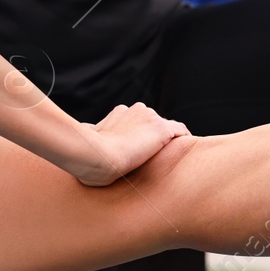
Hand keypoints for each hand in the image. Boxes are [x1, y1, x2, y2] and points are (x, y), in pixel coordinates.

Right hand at [73, 103, 189, 186]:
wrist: (97, 157)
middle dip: (153, 138)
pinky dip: (184, 139)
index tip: (140, 150)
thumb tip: (84, 132)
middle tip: (156, 159)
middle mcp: (136, 110)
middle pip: (152, 123)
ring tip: (170, 160)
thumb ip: (93, 135)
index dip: (139, 135)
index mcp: (119, 113)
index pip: (136, 121)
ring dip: (167, 142)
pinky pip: (180, 131)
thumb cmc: (88, 156)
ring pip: (166, 128)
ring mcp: (150, 118)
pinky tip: (185, 151)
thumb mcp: (89, 141)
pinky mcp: (162, 129)